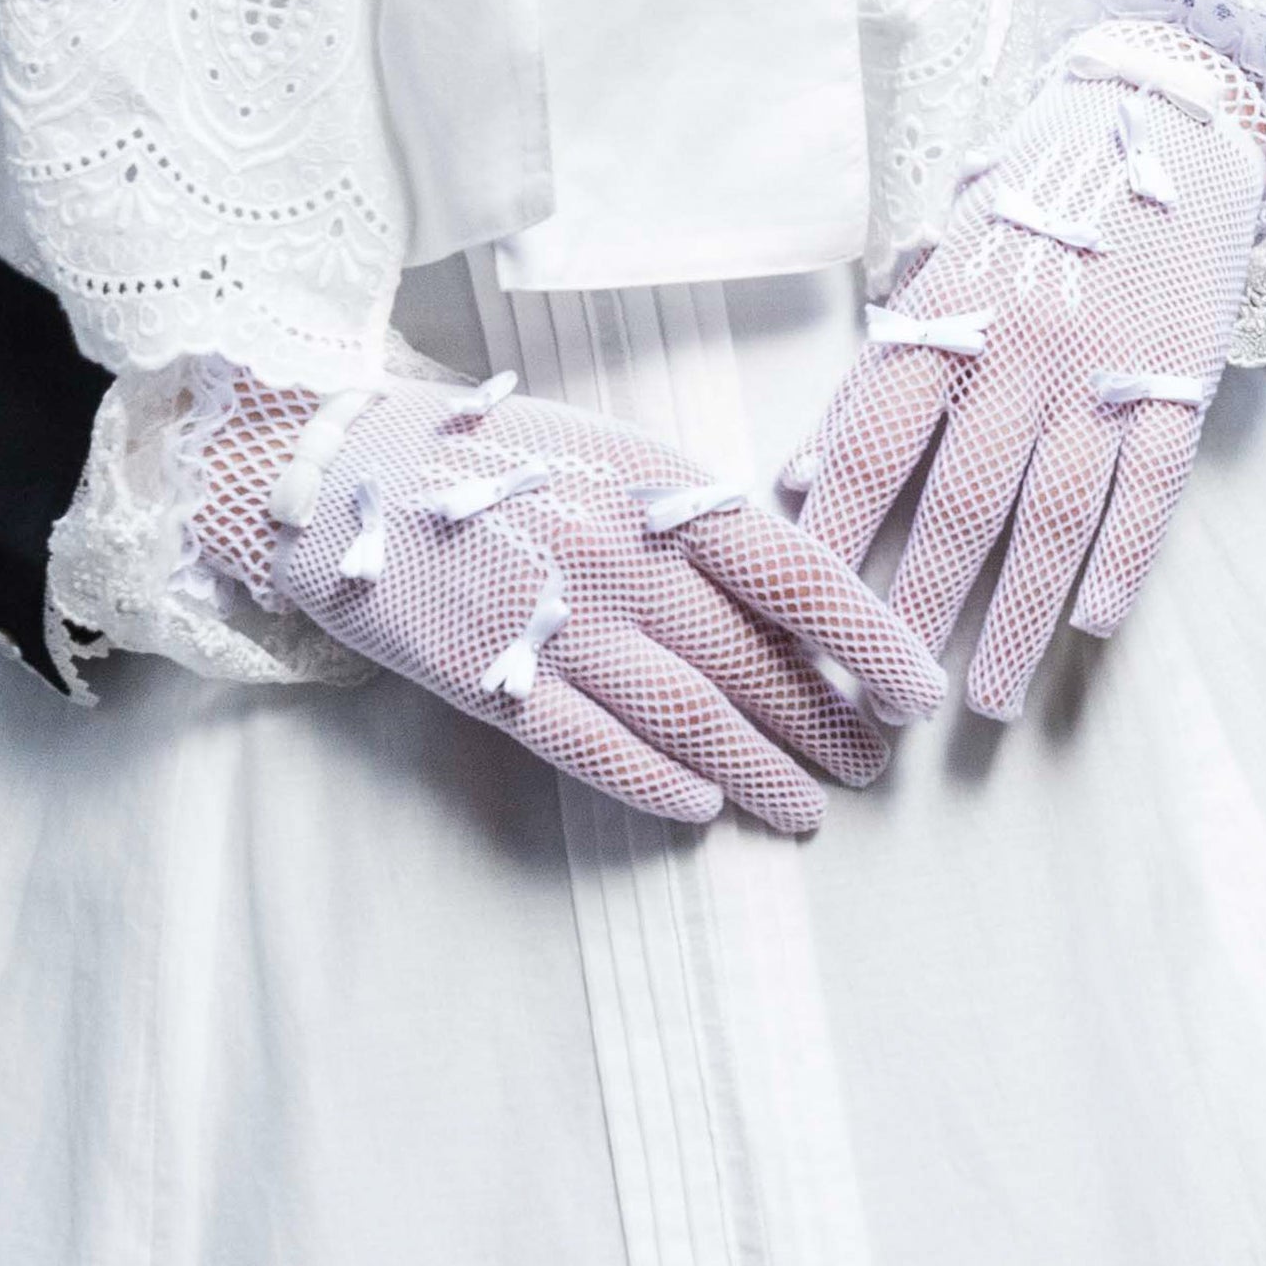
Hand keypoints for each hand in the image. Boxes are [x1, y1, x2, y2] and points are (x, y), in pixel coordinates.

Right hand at [194, 369, 944, 830]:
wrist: (346, 477)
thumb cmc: (499, 460)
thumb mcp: (616, 455)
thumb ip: (698, 518)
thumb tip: (793, 595)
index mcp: (664, 492)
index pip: (800, 576)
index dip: (873, 643)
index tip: (919, 696)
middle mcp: (624, 558)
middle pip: (757, 664)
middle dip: (830, 726)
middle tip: (871, 768)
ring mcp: (559, 624)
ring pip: (693, 718)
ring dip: (765, 774)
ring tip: (808, 810)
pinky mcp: (494, 682)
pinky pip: (597, 749)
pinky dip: (660, 785)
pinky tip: (702, 808)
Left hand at [784, 19, 1265, 719]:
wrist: (1154, 132)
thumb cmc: (1020, 215)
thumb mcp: (928, 274)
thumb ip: (868, 380)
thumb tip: (798, 479)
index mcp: (943, 318)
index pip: (868, 450)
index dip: (832, 541)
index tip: (799, 618)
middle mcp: (1022, 350)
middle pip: (961, 504)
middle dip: (920, 609)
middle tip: (888, 696)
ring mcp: (1107, 372)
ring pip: (1057, 517)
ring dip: (1017, 617)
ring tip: (986, 698)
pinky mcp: (1178, 384)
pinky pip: (1151, 491)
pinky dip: (1122, 564)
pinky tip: (1091, 628)